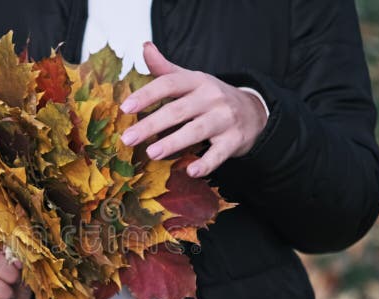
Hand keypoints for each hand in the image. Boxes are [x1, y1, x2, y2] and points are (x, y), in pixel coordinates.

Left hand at [119, 42, 267, 177]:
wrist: (254, 112)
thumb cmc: (212, 97)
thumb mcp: (192, 80)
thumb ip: (166, 69)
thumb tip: (145, 48)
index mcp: (197, 81)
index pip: (169, 84)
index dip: (146, 95)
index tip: (125, 107)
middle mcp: (211, 97)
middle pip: (178, 110)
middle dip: (151, 124)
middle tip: (128, 138)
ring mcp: (224, 119)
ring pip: (196, 130)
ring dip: (173, 142)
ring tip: (151, 153)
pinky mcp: (234, 140)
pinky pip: (219, 153)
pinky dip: (207, 163)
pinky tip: (192, 171)